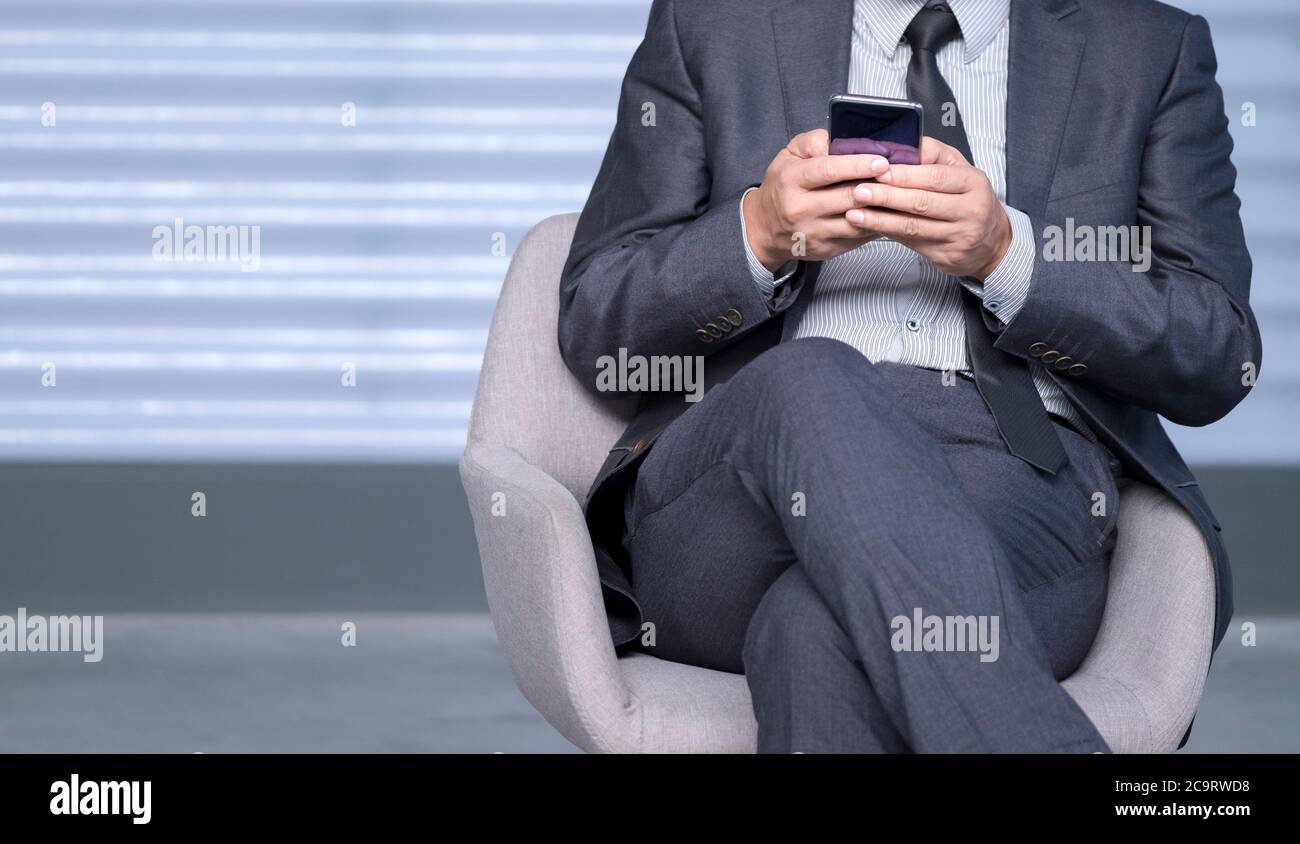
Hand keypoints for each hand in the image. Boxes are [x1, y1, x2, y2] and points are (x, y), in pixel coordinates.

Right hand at [743, 129, 888, 272]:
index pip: (827, 171)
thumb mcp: (788, 156)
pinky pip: (858, 237)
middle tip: (896, 175)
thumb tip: (836, 140)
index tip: (881, 161)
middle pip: (847, 197)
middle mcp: (800, 208)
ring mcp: (814, 232)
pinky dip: (876, 225)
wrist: (765, 228)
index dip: (857, 165)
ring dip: (880, 208)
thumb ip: (811, 142)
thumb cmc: (782, 187)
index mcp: (791, 180)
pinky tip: (887, 213)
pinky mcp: (827, 249)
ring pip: (857, 221)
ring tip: (897, 194)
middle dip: (876, 185)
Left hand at [845, 137, 1011, 279]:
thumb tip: (903, 144)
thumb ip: (933, 155)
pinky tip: (868, 227)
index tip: (879, 171)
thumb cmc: (969, 199)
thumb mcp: (960, 170)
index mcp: (974, 183)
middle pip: (922, 203)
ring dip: (880, 219)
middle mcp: (970, 210)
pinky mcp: (947, 256)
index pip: (936, 177)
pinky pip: (912, 243)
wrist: (992, 242)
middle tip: (859, 191)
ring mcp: (960, 236)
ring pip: (913, 227)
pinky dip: (888, 233)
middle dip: (887, 197)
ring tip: (854, 212)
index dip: (905, 175)